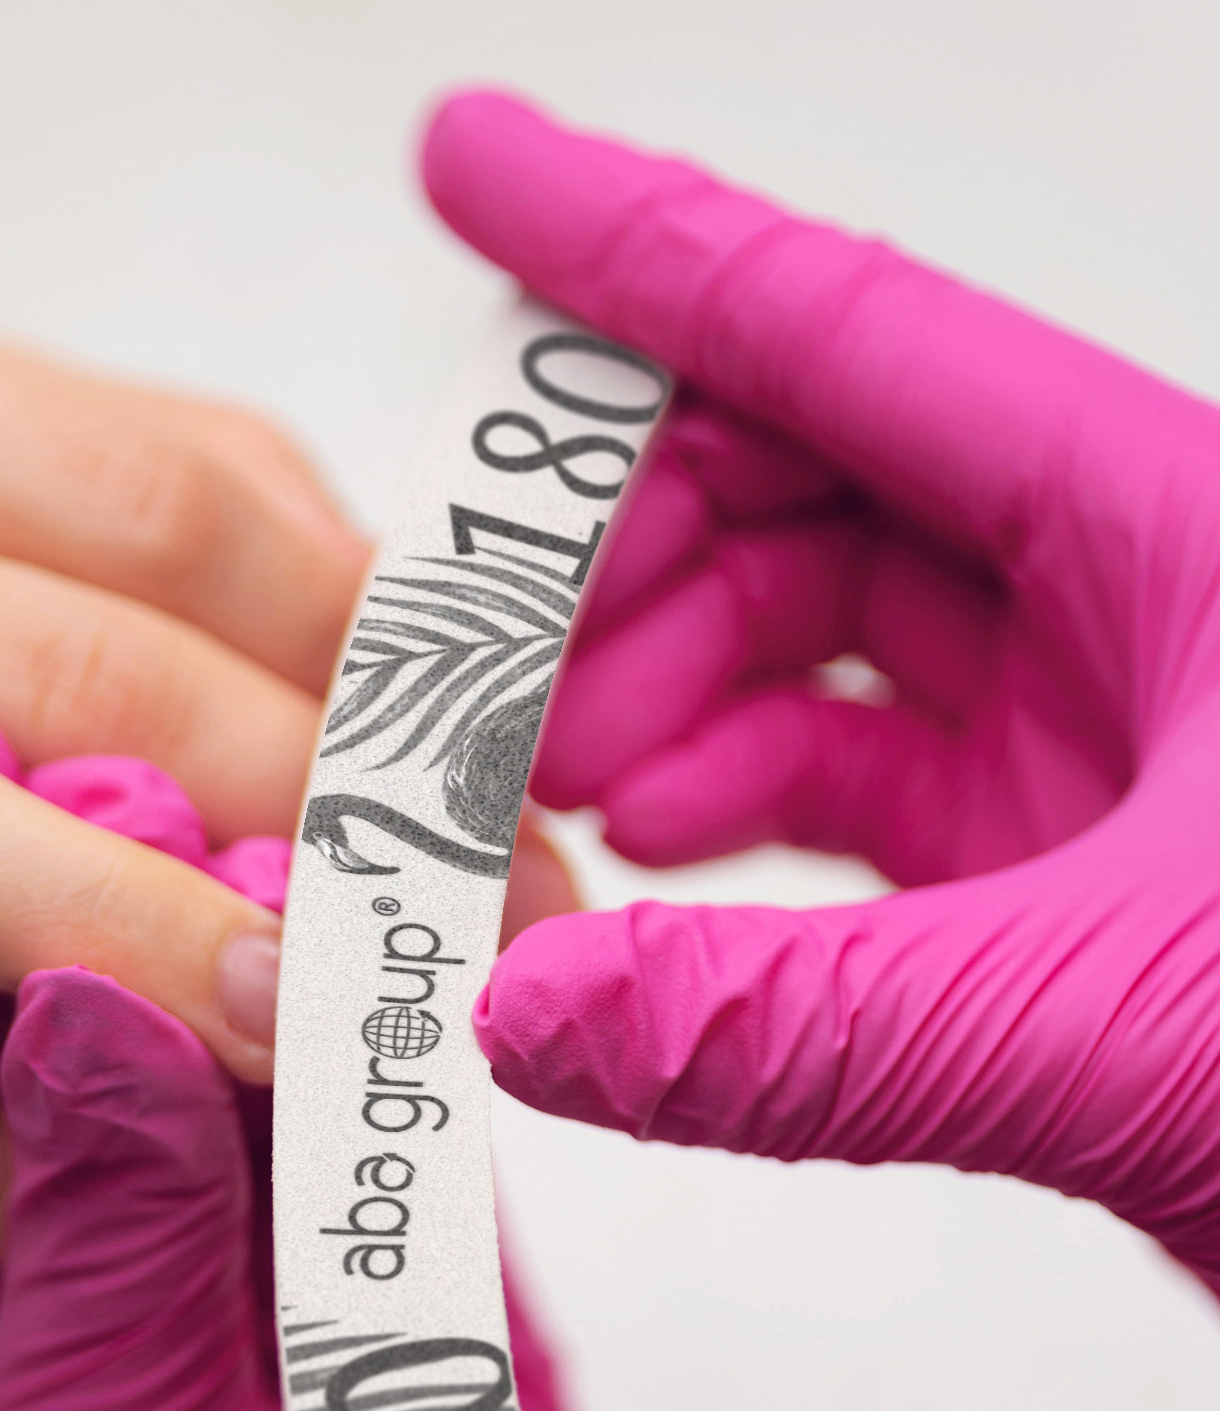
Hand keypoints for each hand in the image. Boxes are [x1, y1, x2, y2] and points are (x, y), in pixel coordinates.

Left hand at [0, 746, 767, 1410]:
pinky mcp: (347, 1252)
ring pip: (200, 1014)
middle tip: (159, 788)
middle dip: (89, 881)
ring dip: (251, 936)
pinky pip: (350, 1097)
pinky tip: (400, 946)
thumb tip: (90, 986)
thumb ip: (100, 1234)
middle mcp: (13, 1218)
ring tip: (295, 855)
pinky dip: (378, 1027)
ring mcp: (186, 1221)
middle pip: (25, 982)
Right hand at [425, 91, 1219, 1292]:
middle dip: (619, 553)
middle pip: (802, 476)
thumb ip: (808, 1029)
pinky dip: (729, 804)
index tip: (473, 170)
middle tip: (485, 652)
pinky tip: (657, 854)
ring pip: (810, 630)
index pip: (850, 331)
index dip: (634, 244)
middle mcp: (1136, 601)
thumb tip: (533, 1014)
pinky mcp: (1063, 868)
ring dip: (659, 688)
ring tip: (553, 779)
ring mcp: (1094, 733)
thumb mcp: (1133, 1025)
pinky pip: (845, 776)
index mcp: (1189, 528)